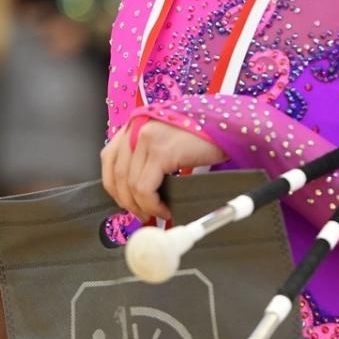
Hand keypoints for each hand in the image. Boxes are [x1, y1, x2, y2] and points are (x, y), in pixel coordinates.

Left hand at [101, 119, 224, 222]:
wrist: (229, 126)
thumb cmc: (203, 136)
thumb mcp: (168, 140)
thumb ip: (148, 156)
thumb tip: (136, 191)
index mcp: (136, 123)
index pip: (109, 158)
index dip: (115, 186)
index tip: (126, 202)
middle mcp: (137, 127)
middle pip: (117, 174)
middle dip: (128, 202)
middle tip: (142, 215)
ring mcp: (147, 137)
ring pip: (130, 184)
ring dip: (142, 206)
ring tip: (157, 213)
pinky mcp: (161, 150)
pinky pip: (145, 188)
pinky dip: (152, 204)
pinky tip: (165, 208)